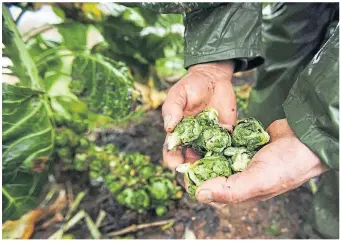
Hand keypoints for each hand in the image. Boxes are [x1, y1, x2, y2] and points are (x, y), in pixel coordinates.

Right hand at [162, 61, 236, 169]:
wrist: (213, 79)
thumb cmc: (191, 86)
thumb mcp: (178, 94)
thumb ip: (173, 109)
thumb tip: (169, 126)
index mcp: (178, 133)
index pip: (172, 151)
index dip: (172, 160)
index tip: (175, 165)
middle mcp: (193, 140)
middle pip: (190, 161)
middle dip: (191, 173)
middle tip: (194, 182)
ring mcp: (210, 139)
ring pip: (208, 159)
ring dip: (209, 170)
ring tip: (212, 179)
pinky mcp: (226, 135)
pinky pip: (227, 149)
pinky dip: (228, 157)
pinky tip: (230, 165)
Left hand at [194, 119, 328, 204]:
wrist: (308, 139)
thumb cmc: (287, 164)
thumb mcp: (259, 180)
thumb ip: (230, 189)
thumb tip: (199, 195)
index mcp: (242, 192)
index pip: (212, 191)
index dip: (195, 182)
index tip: (182, 169)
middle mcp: (241, 177)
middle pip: (212, 172)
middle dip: (198, 163)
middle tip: (185, 150)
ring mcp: (243, 160)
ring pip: (218, 156)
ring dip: (206, 150)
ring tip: (192, 140)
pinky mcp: (245, 145)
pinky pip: (227, 143)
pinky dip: (219, 139)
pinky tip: (208, 132)